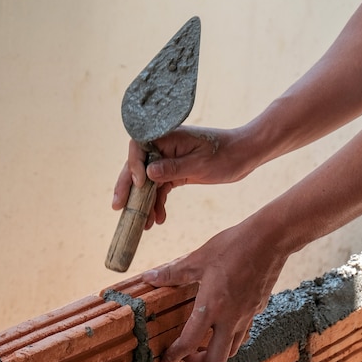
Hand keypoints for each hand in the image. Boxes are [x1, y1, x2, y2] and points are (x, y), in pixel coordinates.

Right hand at [112, 126, 248, 228]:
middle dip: (128, 189)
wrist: (244, 156)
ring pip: (147, 182)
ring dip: (144, 203)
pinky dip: (158, 203)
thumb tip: (147, 174)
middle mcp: (163, 146)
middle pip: (137, 167)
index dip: (133, 166)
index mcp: (167, 136)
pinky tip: (158, 219)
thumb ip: (174, 168)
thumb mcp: (200, 164)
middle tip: (118, 208)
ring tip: (143, 224)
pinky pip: (160, 188)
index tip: (140, 185)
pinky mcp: (174, 171)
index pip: (138, 148)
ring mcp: (167, 159)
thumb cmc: (225, 154)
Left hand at [143, 219, 287, 361]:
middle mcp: (231, 317)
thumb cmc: (233, 246)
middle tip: (186, 355)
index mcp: (212, 307)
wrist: (270, 239)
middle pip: (217, 360)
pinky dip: (231, 335)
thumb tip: (149, 277)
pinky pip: (244, 331)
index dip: (175, 357)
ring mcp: (247, 314)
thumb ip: (173, 272)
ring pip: (233, 348)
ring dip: (216, 352)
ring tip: (203, 341)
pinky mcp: (258, 307)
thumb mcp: (198, 258)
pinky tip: (224, 320)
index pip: (190, 343)